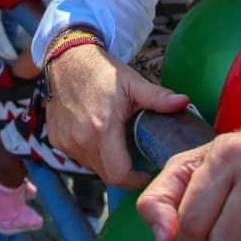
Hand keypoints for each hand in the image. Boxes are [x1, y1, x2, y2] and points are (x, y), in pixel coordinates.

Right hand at [46, 44, 188, 187]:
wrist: (68, 60)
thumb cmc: (102, 71)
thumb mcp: (134, 84)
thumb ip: (159, 98)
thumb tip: (184, 102)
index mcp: (102, 129)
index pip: (119, 174)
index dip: (135, 180)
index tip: (146, 173)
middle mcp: (80, 139)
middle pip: (106, 174)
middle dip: (124, 171)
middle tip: (136, 157)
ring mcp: (65, 141)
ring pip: (92, 167)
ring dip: (106, 162)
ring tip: (117, 143)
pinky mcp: (56, 139)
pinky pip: (78, 157)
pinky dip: (90, 153)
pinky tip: (98, 136)